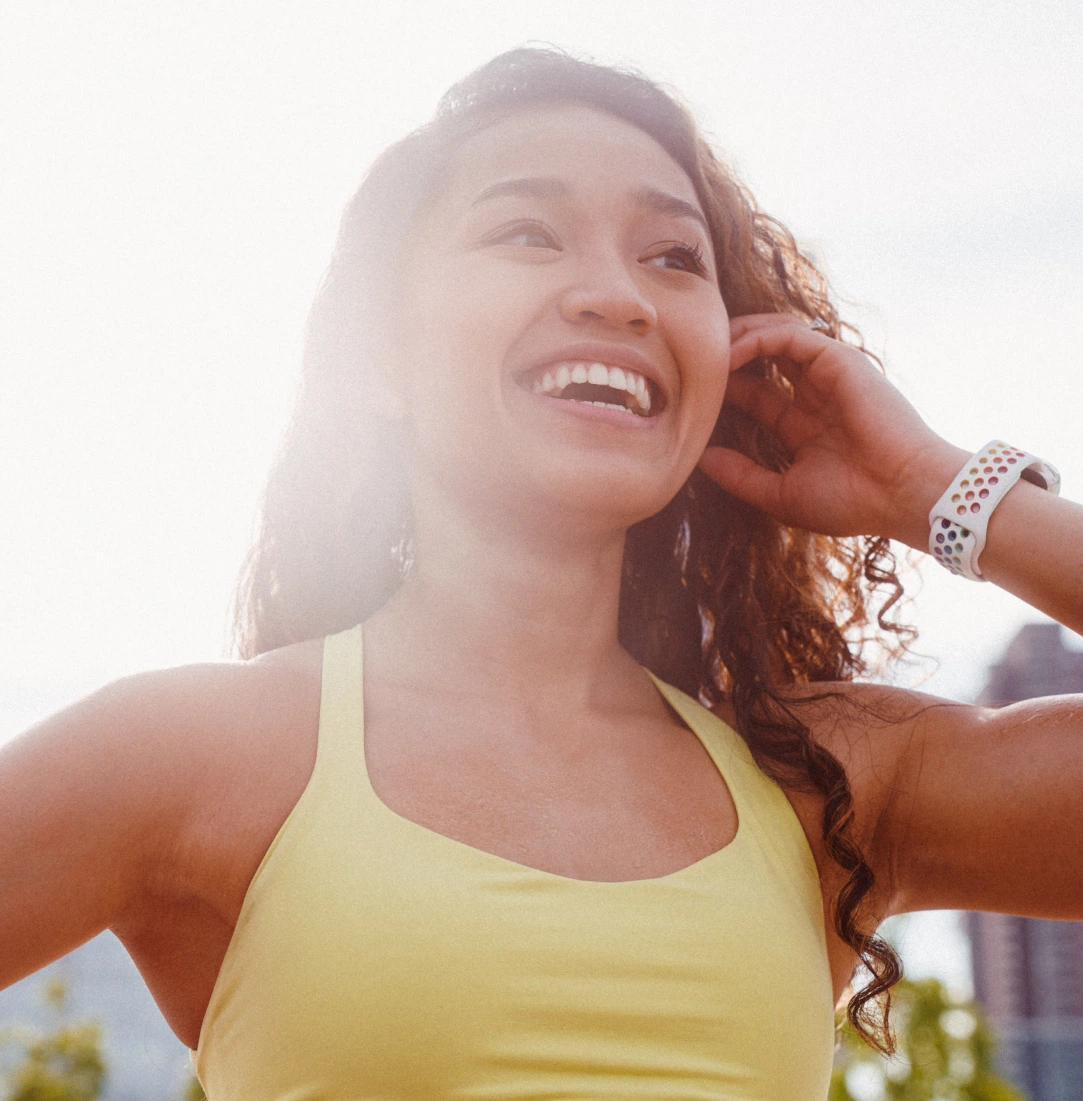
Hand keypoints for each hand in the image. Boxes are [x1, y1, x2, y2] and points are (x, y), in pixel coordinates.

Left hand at [697, 314, 968, 548]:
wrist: (902, 495)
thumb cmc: (852, 502)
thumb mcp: (781, 493)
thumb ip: (740, 475)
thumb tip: (700, 459)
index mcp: (804, 425)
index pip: (755, 394)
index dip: (723, 389)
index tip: (689, 393)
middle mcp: (815, 394)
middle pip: (762, 356)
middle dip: (726, 352)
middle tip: (689, 358)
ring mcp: (828, 375)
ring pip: (774, 335)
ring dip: (737, 337)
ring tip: (704, 349)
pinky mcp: (838, 360)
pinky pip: (788, 335)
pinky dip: (755, 338)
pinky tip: (728, 355)